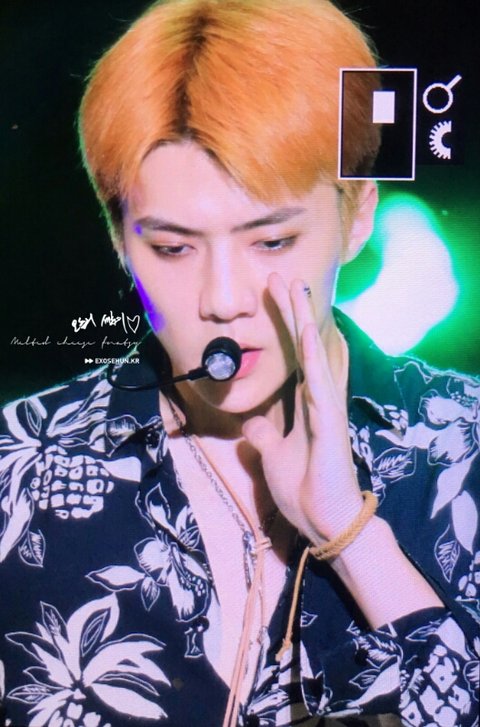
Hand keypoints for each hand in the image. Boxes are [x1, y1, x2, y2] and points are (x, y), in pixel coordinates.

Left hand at [242, 273, 363, 544]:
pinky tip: (306, 332)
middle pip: (304, 346)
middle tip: (281, 277)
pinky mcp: (329, 421)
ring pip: (314, 354)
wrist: (323, 521)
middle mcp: (318, 398)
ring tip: (294, 289)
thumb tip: (253, 424)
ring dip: (303, 321)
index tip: (273, 297)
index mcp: (306, 403)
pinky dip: (312, 357)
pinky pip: (319, 382)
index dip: (284, 326)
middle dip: (292, 311)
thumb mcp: (274, 456)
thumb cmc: (305, 489)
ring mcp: (326, 407)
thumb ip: (266, 436)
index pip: (293, 355)